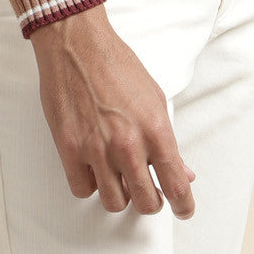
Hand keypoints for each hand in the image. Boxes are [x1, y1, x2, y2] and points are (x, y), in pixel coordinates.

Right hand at [30, 4, 197, 217]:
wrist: (77, 43)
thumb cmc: (117, 65)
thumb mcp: (154, 97)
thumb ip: (167, 138)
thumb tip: (184, 172)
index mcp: (155, 129)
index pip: (176, 184)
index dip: (184, 204)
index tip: (184, 210)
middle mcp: (128, 144)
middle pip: (146, 202)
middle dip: (152, 201)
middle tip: (149, 192)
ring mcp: (96, 149)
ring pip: (114, 202)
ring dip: (121, 194)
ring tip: (120, 177)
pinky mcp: (69, 149)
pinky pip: (83, 190)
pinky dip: (90, 184)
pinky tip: (94, 168)